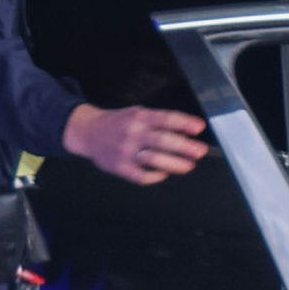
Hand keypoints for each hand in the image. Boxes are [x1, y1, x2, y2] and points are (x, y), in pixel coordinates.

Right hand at [65, 102, 212, 185]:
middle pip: (162, 141)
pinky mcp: (120, 167)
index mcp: (139, 117)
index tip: (200, 127)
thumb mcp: (138, 114)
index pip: (166, 119)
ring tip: (189, 166)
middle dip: (185, 147)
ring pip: (154, 160)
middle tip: (200, 151)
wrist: (88, 132)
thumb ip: (161, 121)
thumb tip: (189, 129)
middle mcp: (132, 133)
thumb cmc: (120, 123)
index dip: (184, 123)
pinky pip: (141, 176)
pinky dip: (156, 176)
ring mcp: (125, 151)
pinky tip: (164, 173)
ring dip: (175, 164)